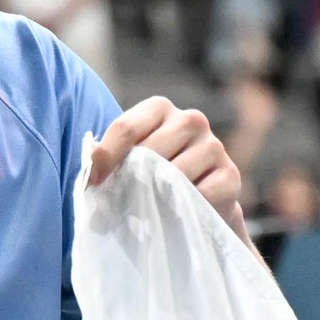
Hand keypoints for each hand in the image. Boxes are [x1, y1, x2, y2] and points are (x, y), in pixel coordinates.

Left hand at [83, 95, 244, 225]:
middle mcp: (190, 120)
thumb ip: (108, 160)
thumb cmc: (155, 179)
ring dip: (158, 195)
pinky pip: (202, 193)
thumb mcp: (129, 163)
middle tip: (120, 202)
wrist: (200, 206)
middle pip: (150, 150)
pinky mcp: (231, 174)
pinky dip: (187, 206)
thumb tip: (88, 172)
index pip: (126, 128)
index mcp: (159, 109)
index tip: (93, 182)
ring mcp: (214, 145)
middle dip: (132, 179)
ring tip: (150, 207)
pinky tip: (181, 211)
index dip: (105, 157)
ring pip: (176, 172)